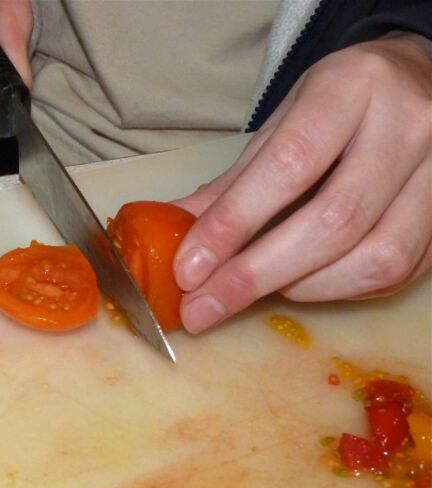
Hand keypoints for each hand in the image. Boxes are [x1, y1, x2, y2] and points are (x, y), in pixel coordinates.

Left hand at [171, 33, 431, 333]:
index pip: (289, 166)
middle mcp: (409, 126)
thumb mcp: (280, 124)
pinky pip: (396, 272)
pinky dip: (338, 289)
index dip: (233, 224)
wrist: (416, 82)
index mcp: (352, 87)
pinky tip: (300, 284)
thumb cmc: (337, 105)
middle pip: (333, 221)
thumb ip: (234, 181)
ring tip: (252, 290)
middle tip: (204, 306)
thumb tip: (177, 233)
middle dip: (257, 274)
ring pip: (375, 257)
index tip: (189, 269)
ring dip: (301, 287)